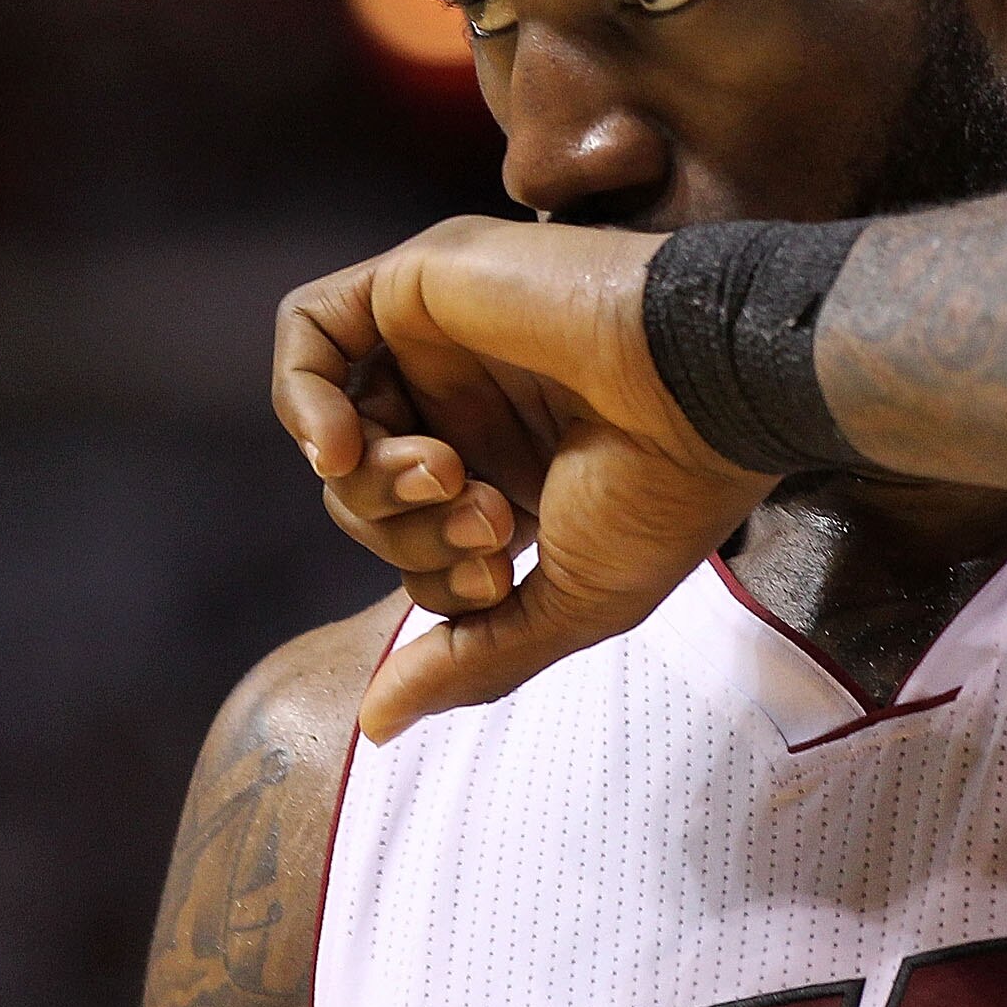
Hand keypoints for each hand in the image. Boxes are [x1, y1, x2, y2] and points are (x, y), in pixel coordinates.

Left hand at [273, 216, 779, 738]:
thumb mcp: (571, 603)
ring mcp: (446, 343)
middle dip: (407, 534)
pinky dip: (302, 400)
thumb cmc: (664, 491)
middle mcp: (475, 409)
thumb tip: (375, 726)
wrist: (703, 383)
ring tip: (446, 470)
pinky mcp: (422, 280)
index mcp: (516, 478)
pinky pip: (310, 330)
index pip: (414, 550)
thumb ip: (473, 659)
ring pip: (336, 431)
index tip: (503, 574)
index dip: (436, 581)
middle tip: (485, 518)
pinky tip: (338, 447)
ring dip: (373, 481)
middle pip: (364, 500)